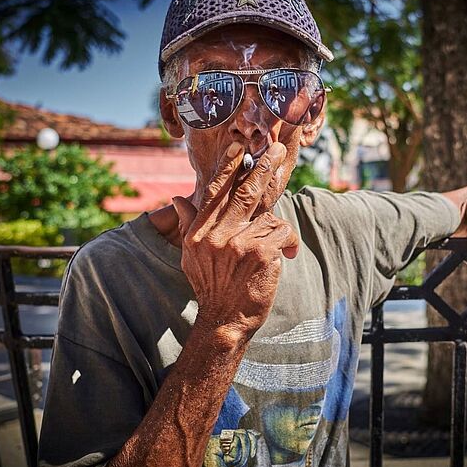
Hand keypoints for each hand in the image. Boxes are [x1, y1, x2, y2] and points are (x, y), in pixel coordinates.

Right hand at [172, 142, 299, 340]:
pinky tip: (287, 254)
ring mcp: (238, 243)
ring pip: (269, 215)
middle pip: (244, 191)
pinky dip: (289, 241)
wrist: (224, 321)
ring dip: (279, 227)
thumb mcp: (191, 256)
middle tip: (276, 149)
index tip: (238, 145)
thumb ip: (189, 224)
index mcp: (200, 232)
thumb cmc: (211, 287)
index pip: (214, 191)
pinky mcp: (260, 253)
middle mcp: (217, 234)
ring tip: (281, 242)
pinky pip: (282, 232)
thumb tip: (177, 198)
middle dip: (263, 167)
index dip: (228, 166)